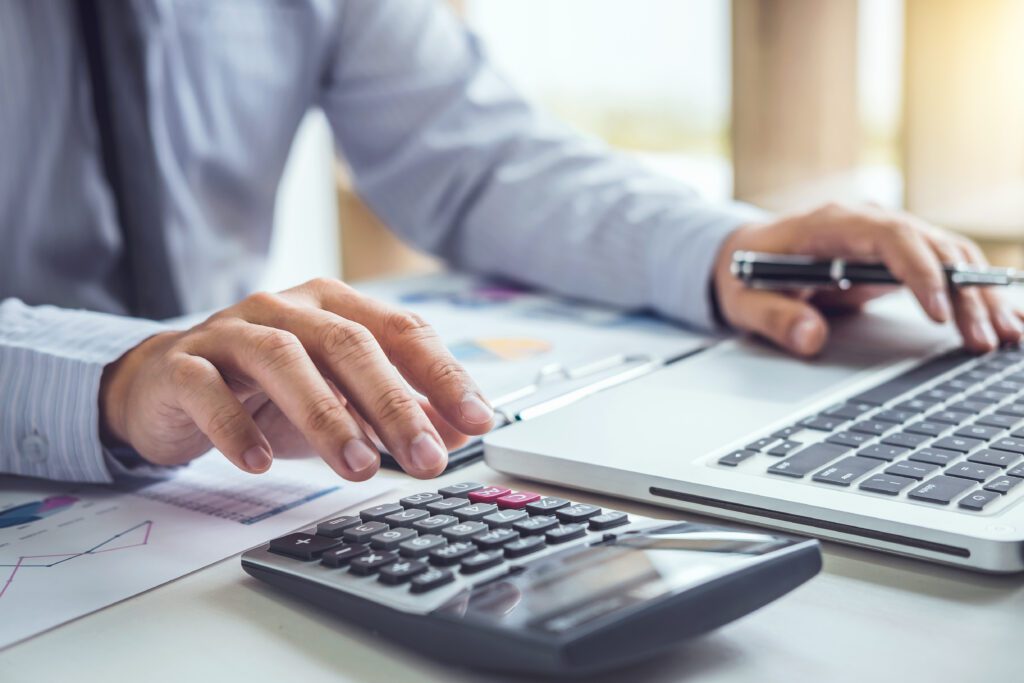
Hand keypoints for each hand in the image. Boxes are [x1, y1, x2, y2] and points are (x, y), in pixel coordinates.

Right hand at [99, 278, 493, 479]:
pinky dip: (237, 426)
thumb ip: (398, 410)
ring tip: (357, 467)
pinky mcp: (182, 364)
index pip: (401, 331)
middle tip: (426, 459)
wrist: (165, 385)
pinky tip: (260, 463)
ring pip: (284, 359)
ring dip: (326, 415)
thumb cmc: (264, 390)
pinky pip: (209, 389)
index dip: (444, 375)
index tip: (480, 422)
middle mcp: (286, 308)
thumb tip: (459, 432)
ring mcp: (231, 331)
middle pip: (349, 344)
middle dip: (394, 404)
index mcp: (334, 306)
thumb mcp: (339, 400)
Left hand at [713, 203, 1023, 355]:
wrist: (743, 254)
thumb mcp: (743, 299)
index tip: (938, 312)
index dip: (919, 270)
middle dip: (965, 292)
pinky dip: (976, 293)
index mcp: (832, 224)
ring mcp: (887, 237)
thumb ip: (774, 318)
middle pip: (933, 246)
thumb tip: (811, 339)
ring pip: (951, 257)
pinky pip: (947, 268)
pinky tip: (1005, 321)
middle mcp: (868, 222)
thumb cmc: (744, 273)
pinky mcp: (898, 256)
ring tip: (1009, 337)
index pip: (890, 236)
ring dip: (982, 295)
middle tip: (985, 340)